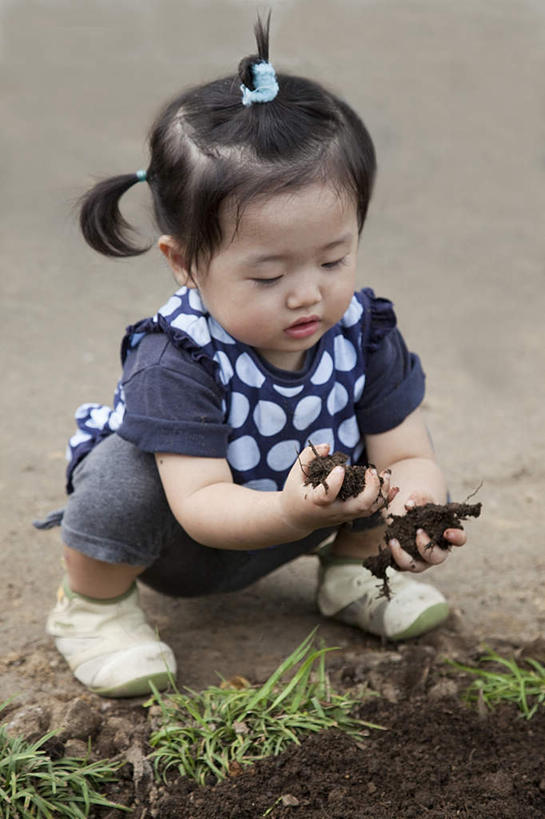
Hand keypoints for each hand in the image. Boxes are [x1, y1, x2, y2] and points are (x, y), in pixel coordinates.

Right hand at [280, 443, 396, 533]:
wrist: (297, 518)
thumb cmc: (295, 492)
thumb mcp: (295, 474)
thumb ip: (308, 457)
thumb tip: (327, 447)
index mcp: (315, 501)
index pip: (327, 495)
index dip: (335, 482)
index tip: (340, 467)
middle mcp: (333, 511)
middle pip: (359, 506)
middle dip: (371, 488)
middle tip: (371, 471)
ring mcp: (344, 514)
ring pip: (370, 508)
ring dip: (381, 492)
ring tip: (385, 474)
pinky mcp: (351, 515)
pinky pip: (372, 510)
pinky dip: (384, 499)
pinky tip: (392, 486)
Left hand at [388, 494, 466, 572]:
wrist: (408, 513)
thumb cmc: (421, 505)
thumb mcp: (421, 497)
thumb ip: (418, 499)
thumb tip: (409, 505)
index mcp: (448, 535)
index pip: (460, 539)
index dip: (456, 538)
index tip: (448, 532)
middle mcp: (437, 550)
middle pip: (437, 557)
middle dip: (426, 547)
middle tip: (418, 531)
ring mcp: (421, 558)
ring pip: (416, 566)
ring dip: (404, 556)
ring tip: (393, 541)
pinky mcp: (406, 561)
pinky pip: (400, 565)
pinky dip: (393, 556)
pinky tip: (389, 543)